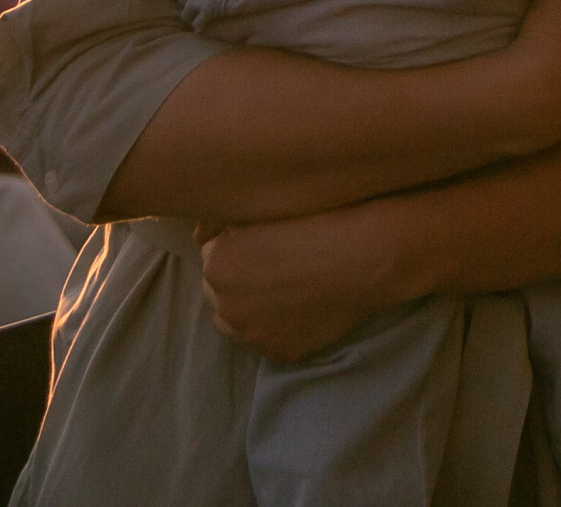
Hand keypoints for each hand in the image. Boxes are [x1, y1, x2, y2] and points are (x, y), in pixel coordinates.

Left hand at [199, 202, 408, 364]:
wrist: (364, 255)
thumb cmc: (315, 219)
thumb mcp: (260, 209)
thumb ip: (219, 224)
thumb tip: (197, 238)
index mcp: (216, 264)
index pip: (211, 258)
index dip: (236, 250)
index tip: (261, 245)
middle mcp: (226, 304)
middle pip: (218, 293)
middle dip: (237, 282)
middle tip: (273, 268)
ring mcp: (252, 334)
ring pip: (236, 323)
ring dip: (249, 309)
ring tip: (282, 290)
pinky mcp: (279, 353)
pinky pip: (266, 341)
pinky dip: (277, 328)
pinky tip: (300, 308)